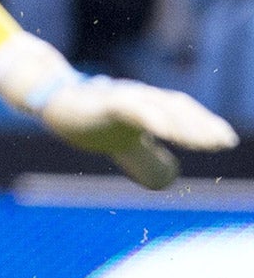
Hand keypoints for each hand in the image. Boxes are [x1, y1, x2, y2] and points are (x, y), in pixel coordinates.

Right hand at [39, 75, 238, 190]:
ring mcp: (122, 98)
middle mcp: (140, 97)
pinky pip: (132, 108)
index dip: (205, 124)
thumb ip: (144, 156)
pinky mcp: (104, 102)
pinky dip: (152, 117)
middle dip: (202, 126)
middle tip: (223, 142)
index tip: (225, 141)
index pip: (183, 111)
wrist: (53, 104)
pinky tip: (166, 130)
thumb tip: (167, 180)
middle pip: (177, 107)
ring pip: (160, 108)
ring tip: (205, 142)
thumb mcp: (122, 143)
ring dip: (184, 124)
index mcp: (148, 106)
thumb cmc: (89, 122)